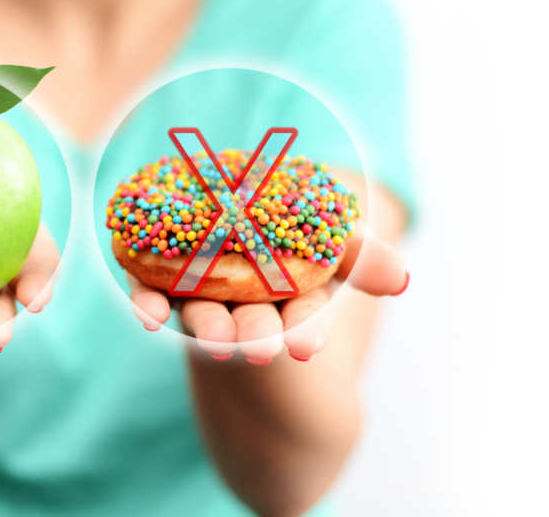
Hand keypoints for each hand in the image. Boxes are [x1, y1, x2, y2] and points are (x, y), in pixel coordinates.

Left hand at [127, 228, 408, 362]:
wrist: (240, 201)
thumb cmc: (299, 227)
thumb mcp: (337, 234)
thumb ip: (363, 255)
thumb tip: (401, 279)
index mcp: (294, 297)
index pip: (305, 319)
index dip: (307, 332)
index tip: (307, 347)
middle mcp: (248, 302)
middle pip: (253, 323)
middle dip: (256, 335)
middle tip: (258, 348)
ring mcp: (204, 293)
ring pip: (205, 314)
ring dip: (208, 327)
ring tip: (213, 338)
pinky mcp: (162, 279)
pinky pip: (153, 295)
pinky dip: (150, 305)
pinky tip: (147, 315)